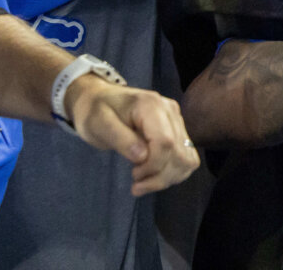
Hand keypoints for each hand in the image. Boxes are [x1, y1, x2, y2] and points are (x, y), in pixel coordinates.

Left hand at [67, 76, 201, 194]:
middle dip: (160, 176)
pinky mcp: (178, 129)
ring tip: (144, 181)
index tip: (134, 176)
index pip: (165, 142)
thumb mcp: (99, 124)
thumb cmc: (95, 111)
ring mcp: (176, 119)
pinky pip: (186, 157)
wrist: (99, 99)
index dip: (153, 165)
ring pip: (187, 159)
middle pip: (180, 154)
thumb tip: (142, 157)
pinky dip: (174, 172)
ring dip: (168, 177)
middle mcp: (170, 110)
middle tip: (136, 184)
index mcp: (151, 105)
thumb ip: (121, 139)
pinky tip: (154, 175)